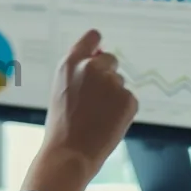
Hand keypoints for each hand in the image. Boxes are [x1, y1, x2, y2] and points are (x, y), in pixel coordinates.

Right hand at [22, 29, 137, 190]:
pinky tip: (107, 123)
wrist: (70, 152)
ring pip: (119, 83)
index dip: (97, 45)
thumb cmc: (61, 124)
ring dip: (113, 96)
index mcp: (70, 63)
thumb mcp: (61, 89)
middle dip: (107, 74)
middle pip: (110, 60)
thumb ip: (78, 70)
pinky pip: (129, 100)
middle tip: (95, 98)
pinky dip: (122, 111)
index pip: (92, 37)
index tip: (99, 51)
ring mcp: (112, 83)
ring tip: (96, 117)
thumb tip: (100, 56)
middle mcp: (92, 67)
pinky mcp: (128, 99)